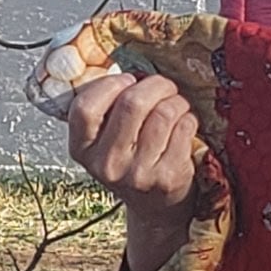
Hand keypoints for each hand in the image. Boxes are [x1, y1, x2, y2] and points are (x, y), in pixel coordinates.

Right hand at [65, 72, 198, 270]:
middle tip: (163, 86)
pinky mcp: (168, 177)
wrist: (155, 208)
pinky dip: (189, 119)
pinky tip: (184, 125)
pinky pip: (184, 128)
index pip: (85, 107)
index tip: (127, 81)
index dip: (110, 85)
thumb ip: (104, 110)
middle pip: (132, 104)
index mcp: (82, 149)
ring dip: (175, 101)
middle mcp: (107, 165)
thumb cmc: (130, 162)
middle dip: (155, 85)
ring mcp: (138, 174)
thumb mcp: (103, 141)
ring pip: (163, 113)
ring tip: (175, 105)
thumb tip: (122, 62)